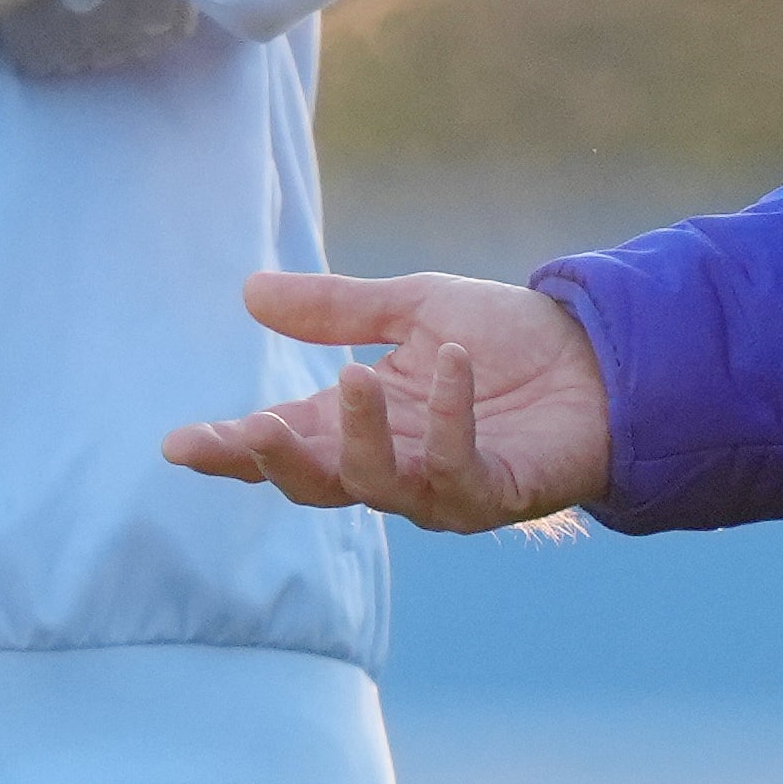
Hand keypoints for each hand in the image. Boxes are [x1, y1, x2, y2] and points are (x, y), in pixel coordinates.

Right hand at [163, 269, 615, 533]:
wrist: (604, 356)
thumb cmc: (508, 340)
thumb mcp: (412, 309)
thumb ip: (334, 311)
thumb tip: (249, 292)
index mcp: (360, 423)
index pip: (282, 442)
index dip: (230, 449)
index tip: (179, 443)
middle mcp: (393, 464)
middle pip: (316, 483)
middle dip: (274, 462)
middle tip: (244, 434)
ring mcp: (441, 487)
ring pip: (378, 488)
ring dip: (360, 439)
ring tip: (352, 377)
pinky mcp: (495, 492)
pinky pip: (458, 468)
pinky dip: (450, 416)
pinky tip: (450, 364)